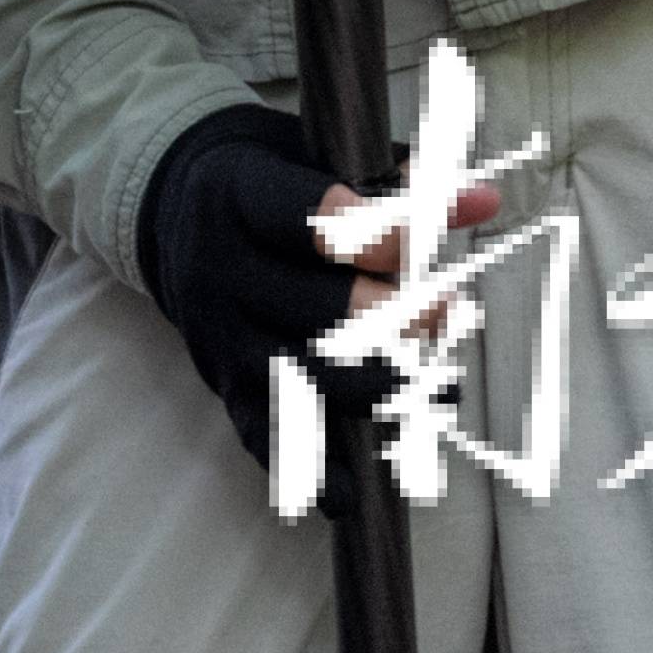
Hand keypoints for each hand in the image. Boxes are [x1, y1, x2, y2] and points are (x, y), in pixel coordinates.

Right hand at [138, 103, 508, 466]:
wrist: (168, 212)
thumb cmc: (263, 184)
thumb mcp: (311, 159)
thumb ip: (397, 182)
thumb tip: (484, 202)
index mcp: (241, 196)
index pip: (319, 221)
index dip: (389, 235)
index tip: (436, 239)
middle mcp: (222, 265)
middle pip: (322, 309)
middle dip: (402, 318)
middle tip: (450, 314)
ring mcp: (219, 330)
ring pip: (306, 377)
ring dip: (382, 391)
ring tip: (437, 389)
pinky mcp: (220, 378)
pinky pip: (264, 431)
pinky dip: (309, 467)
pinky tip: (348, 493)